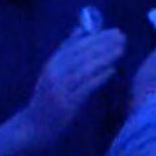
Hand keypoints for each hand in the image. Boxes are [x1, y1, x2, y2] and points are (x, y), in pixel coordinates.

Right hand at [20, 24, 127, 141]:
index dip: (96, 38)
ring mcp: (60, 90)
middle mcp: (54, 74)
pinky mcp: (67, 105)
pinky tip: (112, 71)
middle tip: (122, 37)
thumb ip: (65, 50)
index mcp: (51, 64)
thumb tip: (80, 29)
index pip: (76, 46)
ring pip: (85, 69)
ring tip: (121, 50)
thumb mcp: (51, 70)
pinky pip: (86, 88)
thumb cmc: (45, 98)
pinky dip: (99, 78)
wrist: (33, 126)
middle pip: (82, 55)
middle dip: (104, 45)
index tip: (114, 32)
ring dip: (104, 58)